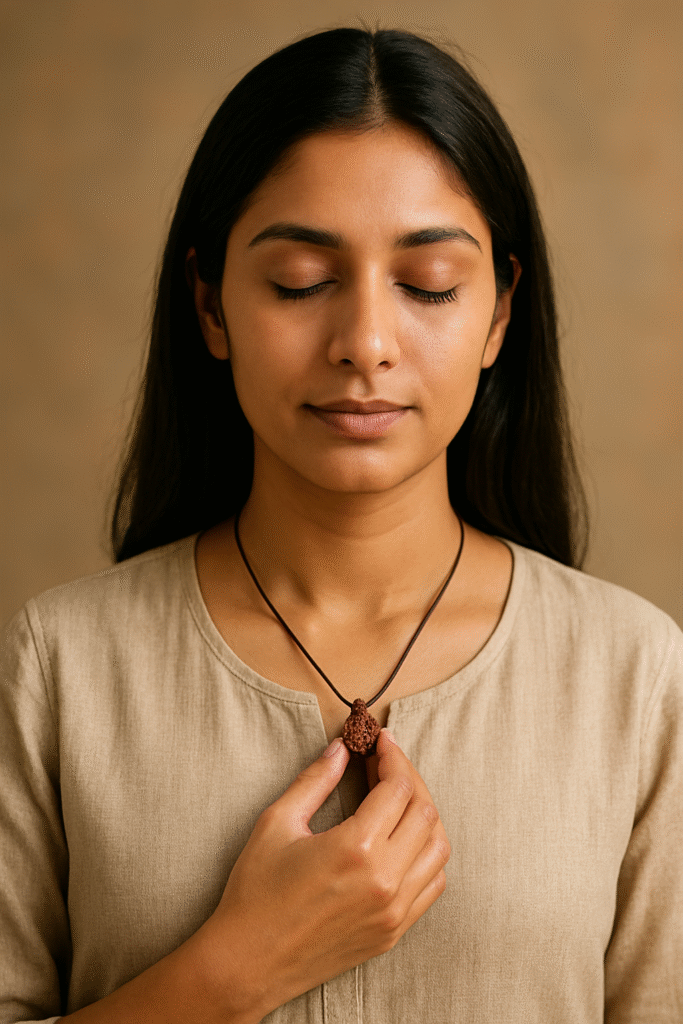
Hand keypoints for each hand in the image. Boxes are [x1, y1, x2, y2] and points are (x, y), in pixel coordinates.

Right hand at [200, 730, 449, 1020]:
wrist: (247, 962)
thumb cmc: (255, 891)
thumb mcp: (278, 823)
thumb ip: (315, 780)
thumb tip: (341, 749)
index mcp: (356, 849)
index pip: (397, 788)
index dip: (392, 757)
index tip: (379, 741)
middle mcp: (385, 881)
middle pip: (424, 812)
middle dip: (409, 778)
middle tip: (386, 762)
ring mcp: (394, 910)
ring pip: (438, 848)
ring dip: (424, 814)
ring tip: (398, 797)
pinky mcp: (394, 932)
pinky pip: (432, 884)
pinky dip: (428, 854)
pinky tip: (405, 838)